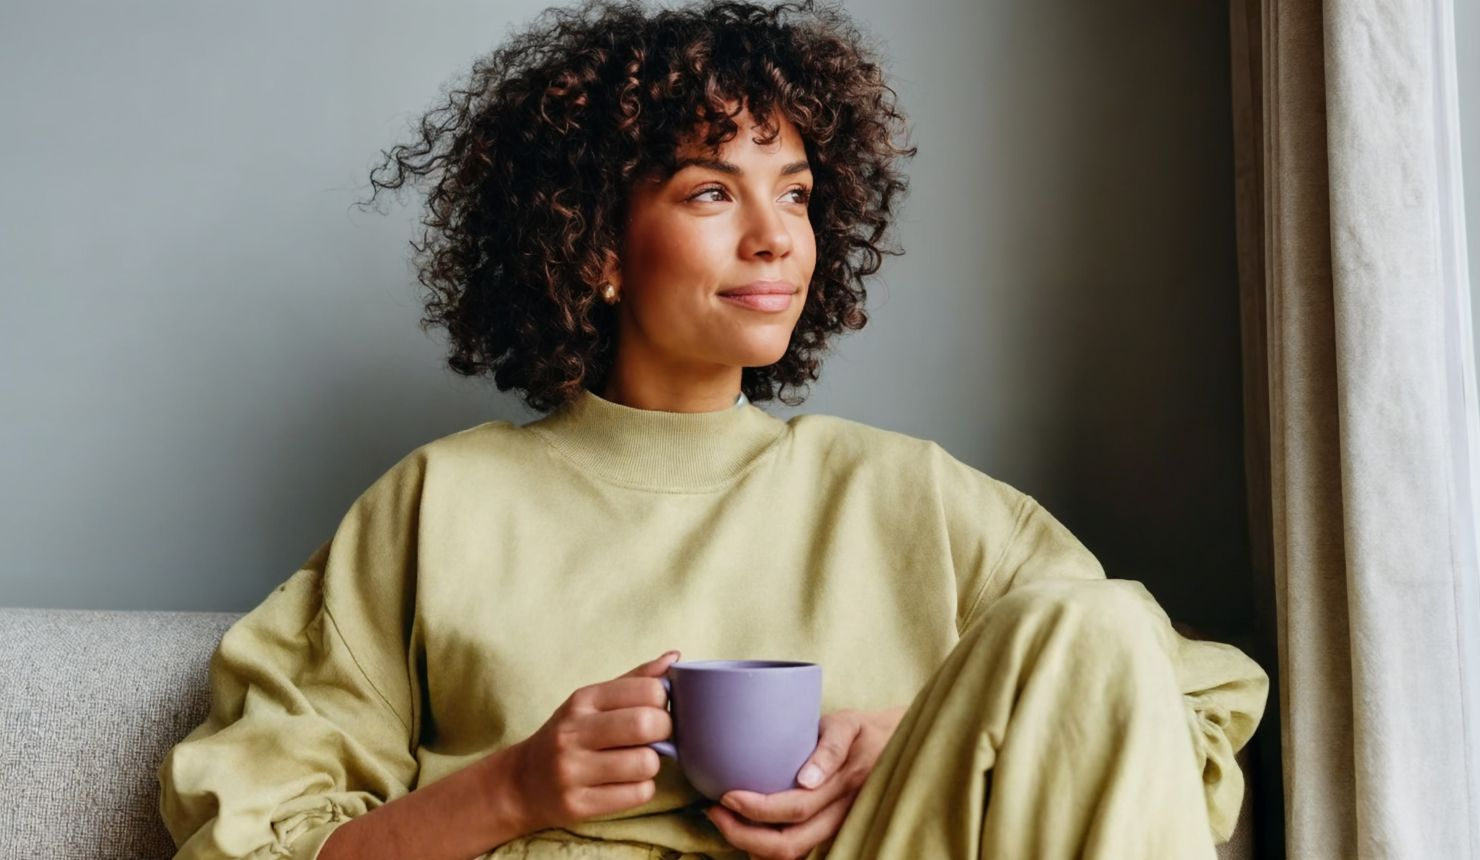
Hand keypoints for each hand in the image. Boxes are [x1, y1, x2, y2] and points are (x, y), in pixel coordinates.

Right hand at [504, 651, 680, 834]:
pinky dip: (642, 789)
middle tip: (656, 737)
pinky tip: (626, 783)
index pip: (647, 690)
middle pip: (647, 725)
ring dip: (652, 764)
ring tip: (637, 761)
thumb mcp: (592, 702)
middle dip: (665, 731)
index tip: (657, 710)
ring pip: (646, 763)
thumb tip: (675, 657)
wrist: (521, 782)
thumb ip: (634, 680)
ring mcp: (572, 770)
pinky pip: (638, 794)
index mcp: (582, 700)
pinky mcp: (578, 804)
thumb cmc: (568, 736)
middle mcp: (573, 732)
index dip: (664, 701)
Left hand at [704, 706, 907, 859]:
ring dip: (754, 847)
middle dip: (744, 835)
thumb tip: (807, 780)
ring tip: (727, 823)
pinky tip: (749, 833)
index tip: (726, 795)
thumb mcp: (847, 724)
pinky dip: (768, 850)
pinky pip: (800, 852)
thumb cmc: (862, 730)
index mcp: (845, 783)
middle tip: (715, 812)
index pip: (796, 809)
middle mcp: (842, 812)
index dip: (756, 809)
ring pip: (794, 855)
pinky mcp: (834, 832)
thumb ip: (828, 747)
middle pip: (790, 844)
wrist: (896, 746)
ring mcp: (839, 827)